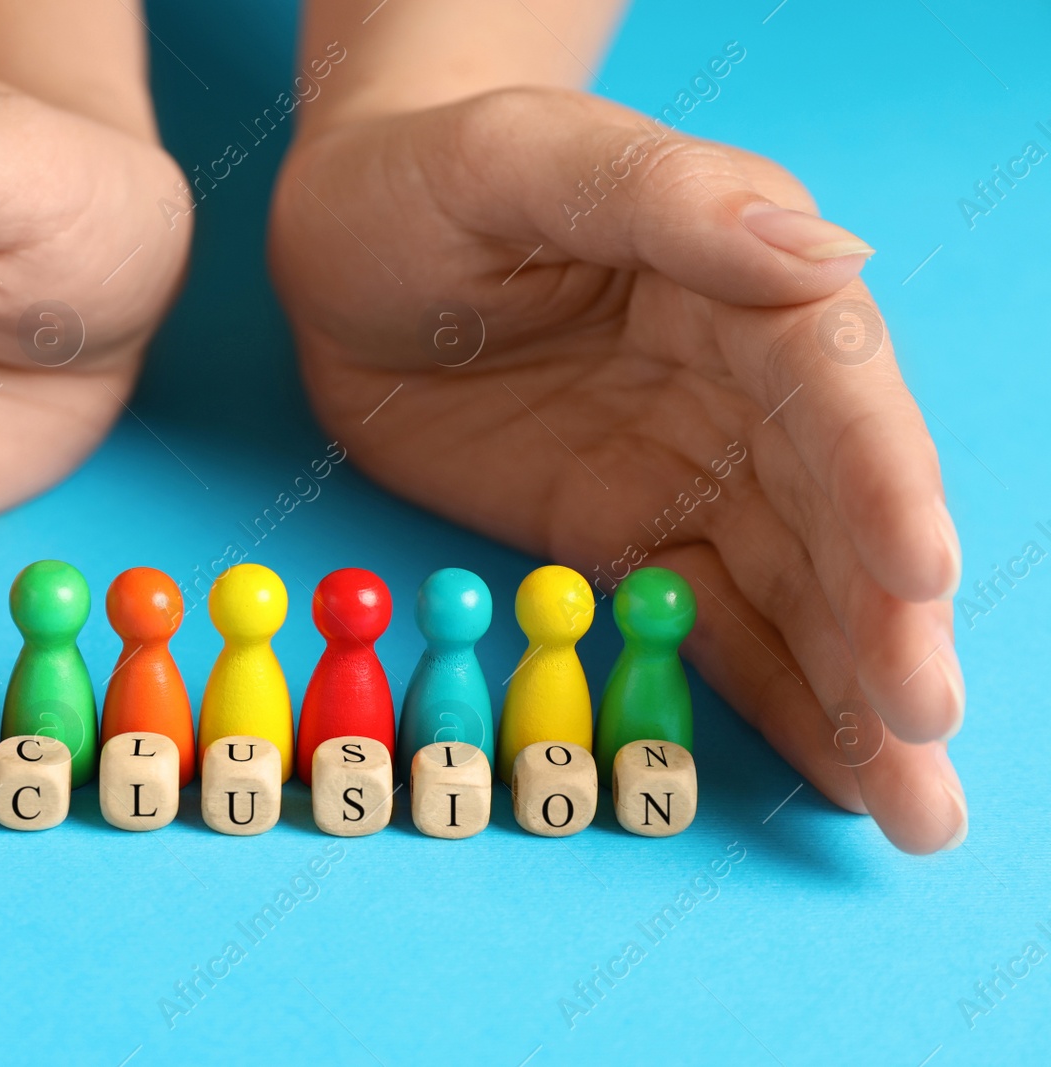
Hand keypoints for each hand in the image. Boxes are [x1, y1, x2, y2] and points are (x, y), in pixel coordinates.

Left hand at [269, 87, 964, 852]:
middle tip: (926, 739)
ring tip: (917, 807)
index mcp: (745, 283)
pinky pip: (706, 630)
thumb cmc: (426, 174)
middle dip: (888, 629)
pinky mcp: (623, 538)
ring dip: (855, 698)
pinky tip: (832, 773)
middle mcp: (745, 391)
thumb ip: (663, 199)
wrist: (344, 240)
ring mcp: (688, 475)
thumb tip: (822, 253)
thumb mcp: (526, 160)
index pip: (836, 391)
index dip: (882, 483)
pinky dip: (768, 701)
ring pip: (794, 594)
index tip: (920, 576)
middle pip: (839, 517)